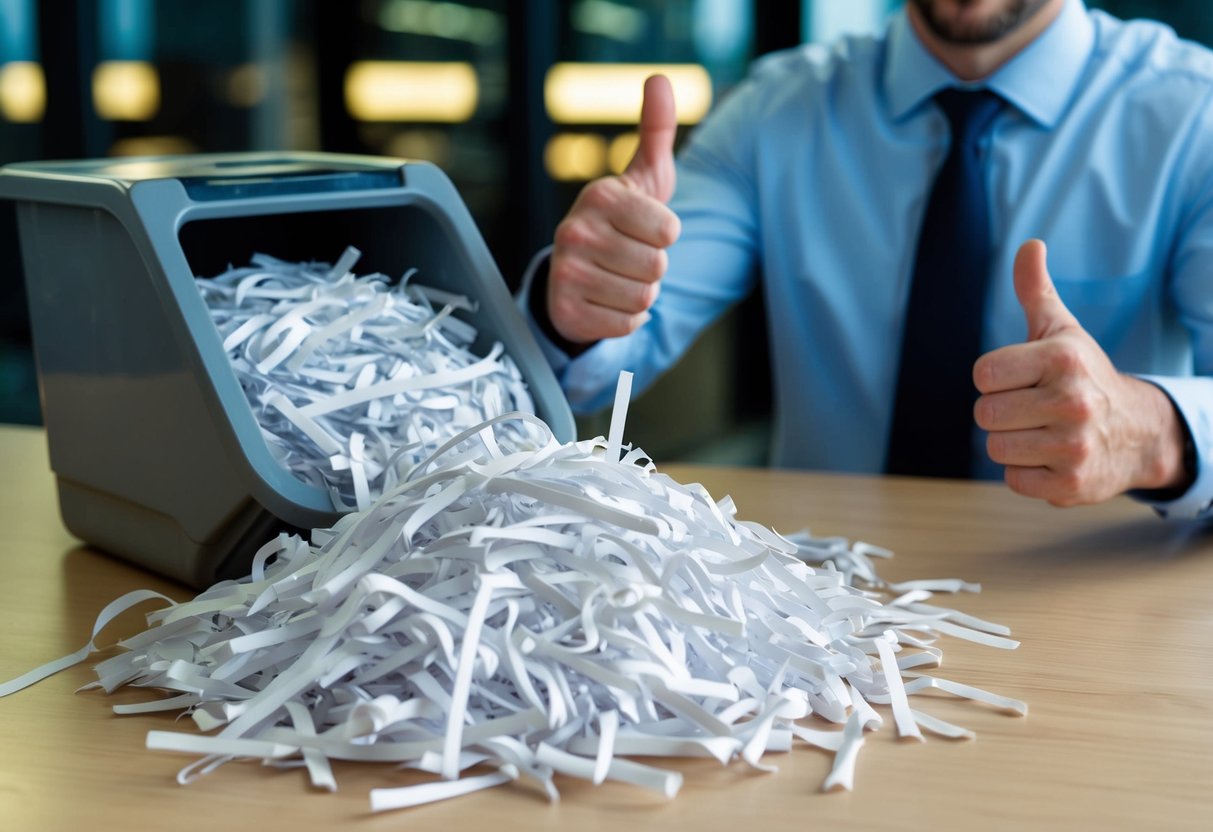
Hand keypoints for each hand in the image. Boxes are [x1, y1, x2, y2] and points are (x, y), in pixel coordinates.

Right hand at [546, 75, 681, 344]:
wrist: (572, 274)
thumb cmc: (620, 222)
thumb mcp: (641, 178)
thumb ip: (654, 131)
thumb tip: (659, 79)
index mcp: (599, 195)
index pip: (669, 230)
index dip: (665, 235)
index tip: (643, 229)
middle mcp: (575, 231)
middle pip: (658, 267)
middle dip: (653, 268)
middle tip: (629, 258)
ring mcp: (567, 272)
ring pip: (644, 298)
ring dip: (640, 294)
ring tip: (617, 278)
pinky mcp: (566, 311)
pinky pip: (627, 324)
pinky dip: (625, 319)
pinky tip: (606, 300)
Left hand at [973, 239, 1187, 505]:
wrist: (1137, 433)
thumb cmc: (1082, 375)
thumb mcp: (1061, 330)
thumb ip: (1035, 290)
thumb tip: (1030, 244)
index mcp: (1062, 359)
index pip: (982, 375)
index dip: (994, 379)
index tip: (1020, 379)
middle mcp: (1072, 402)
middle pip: (984, 414)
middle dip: (1002, 413)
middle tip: (1032, 408)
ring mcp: (1073, 447)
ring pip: (996, 448)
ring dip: (1013, 443)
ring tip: (1043, 433)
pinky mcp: (1070, 485)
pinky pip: (1013, 480)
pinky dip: (1026, 473)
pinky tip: (1052, 458)